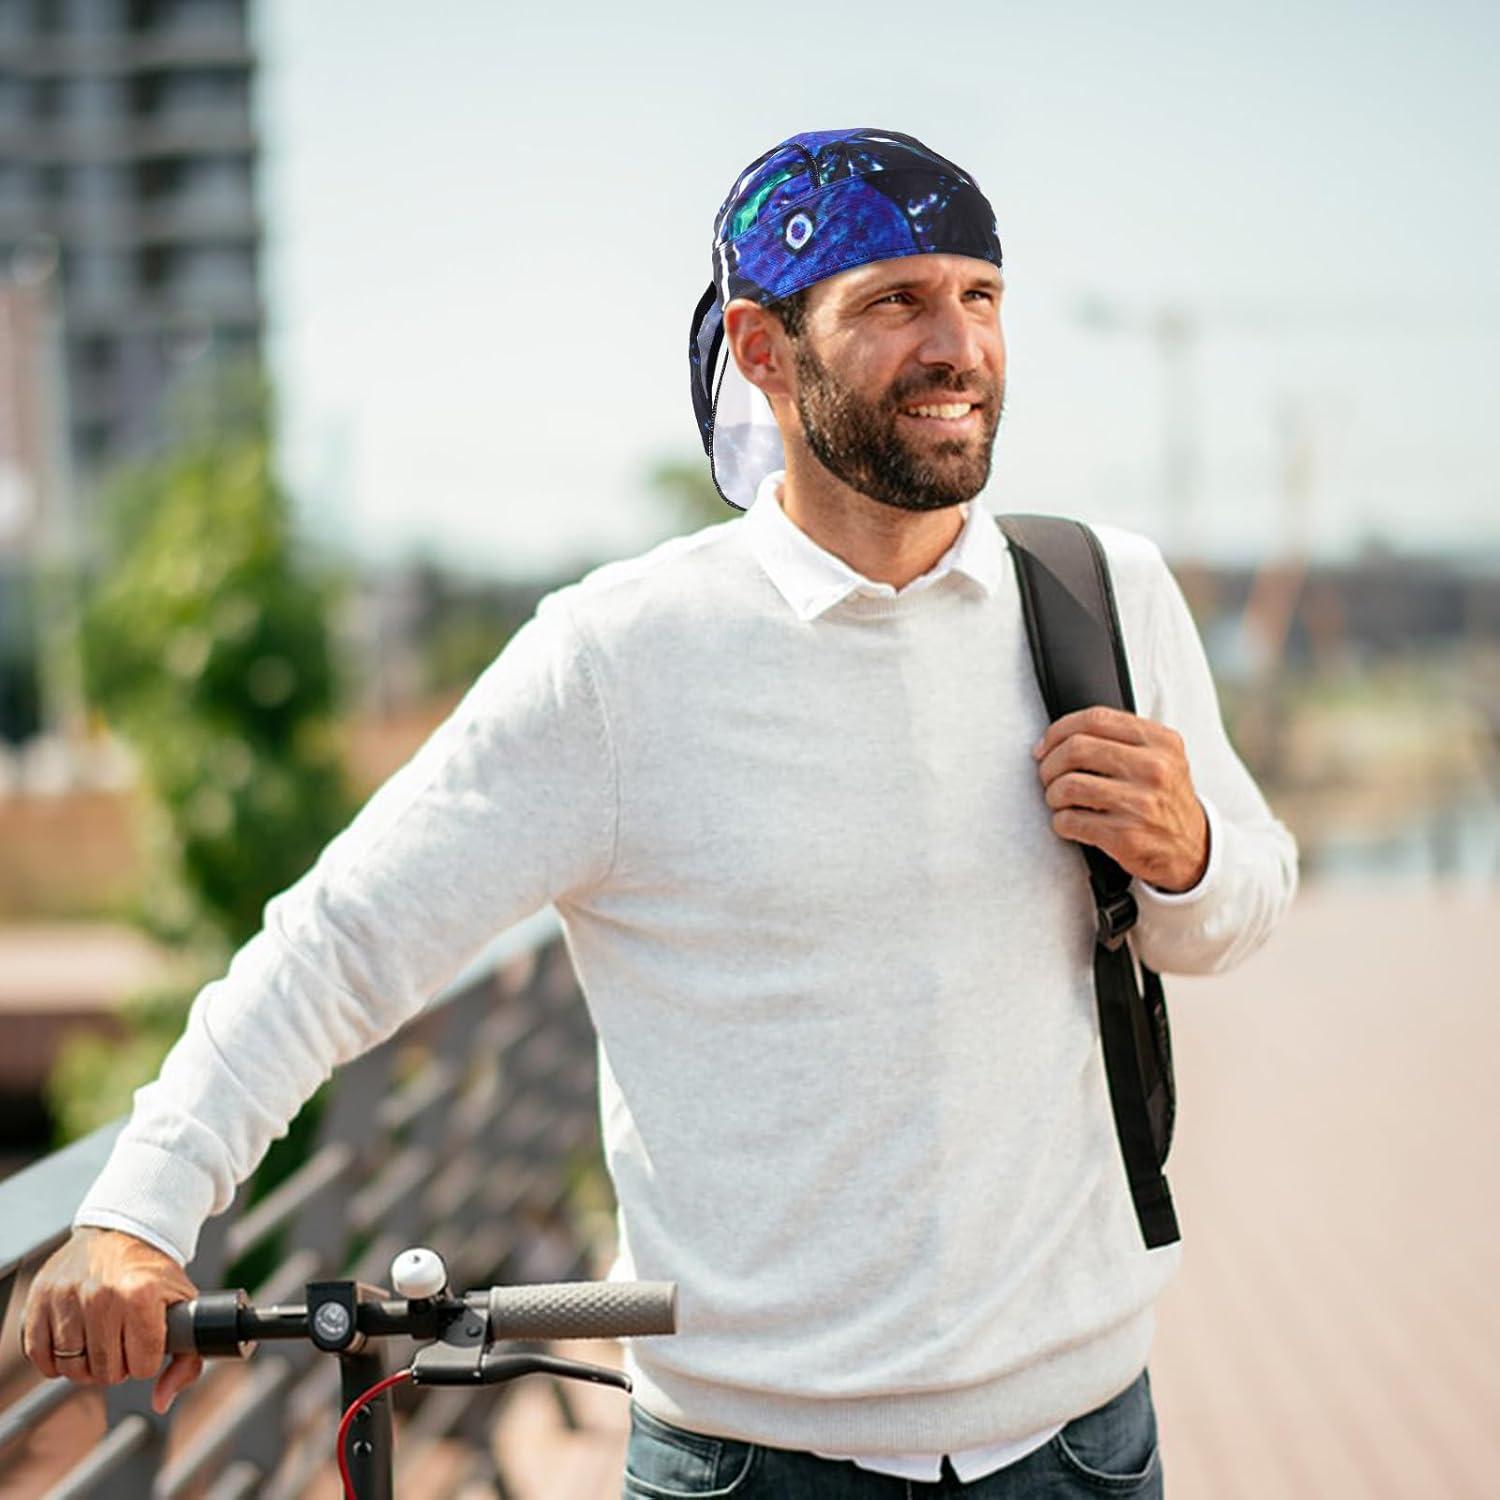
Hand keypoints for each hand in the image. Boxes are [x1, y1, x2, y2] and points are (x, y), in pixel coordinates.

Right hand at [21, 1226, 203, 1413]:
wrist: (121, 1232)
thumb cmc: (153, 1273)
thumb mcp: (183, 1305)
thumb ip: (186, 1359)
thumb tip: (161, 1402)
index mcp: (141, 1294)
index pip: (143, 1366)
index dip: (147, 1360)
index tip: (147, 1342)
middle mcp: (101, 1295)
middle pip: (107, 1373)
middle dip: (119, 1364)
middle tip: (124, 1339)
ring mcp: (67, 1297)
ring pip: (73, 1370)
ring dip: (89, 1363)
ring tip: (101, 1339)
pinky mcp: (40, 1300)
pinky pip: (42, 1358)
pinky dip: (57, 1360)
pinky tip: (76, 1341)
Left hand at [1033, 706, 1208, 893]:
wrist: (1193, 849)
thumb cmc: (1163, 798)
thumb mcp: (1160, 757)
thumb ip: (1120, 738)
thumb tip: (1057, 737)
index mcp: (1161, 742)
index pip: (1095, 719)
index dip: (1059, 730)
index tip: (1045, 745)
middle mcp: (1155, 769)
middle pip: (1076, 749)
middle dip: (1050, 764)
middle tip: (1047, 775)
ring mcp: (1141, 803)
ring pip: (1068, 786)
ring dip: (1052, 794)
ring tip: (1059, 800)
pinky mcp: (1125, 836)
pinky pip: (1070, 821)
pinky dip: (1060, 822)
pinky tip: (1070, 822)